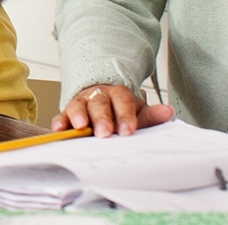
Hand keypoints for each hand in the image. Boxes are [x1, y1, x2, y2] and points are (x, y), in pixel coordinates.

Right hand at [51, 82, 173, 136]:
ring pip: (78, 105)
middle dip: (101, 118)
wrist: (103, 100)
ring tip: (80, 127)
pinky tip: (60, 129)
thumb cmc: (120, 111)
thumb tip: (168, 112)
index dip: (125, 115)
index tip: (128, 130)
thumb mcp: (137, 112)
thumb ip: (150, 115)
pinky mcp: (67, 114)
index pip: (122, 101)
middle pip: (99, 102)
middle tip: (105, 132)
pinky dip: (60, 122)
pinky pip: (62, 116)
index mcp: (118, 94)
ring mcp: (81, 103)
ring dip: (78, 116)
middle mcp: (98, 95)